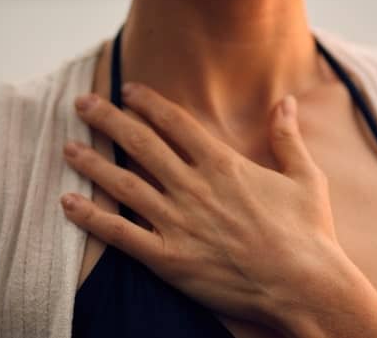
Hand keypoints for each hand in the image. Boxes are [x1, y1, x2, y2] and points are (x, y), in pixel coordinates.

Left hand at [61, 83, 344, 327]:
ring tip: (68, 147)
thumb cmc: (309, 232)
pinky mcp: (170, 259)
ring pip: (124, 184)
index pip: (175, 122)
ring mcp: (179, 223)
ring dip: (93, 163)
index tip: (127, 89)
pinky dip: (92, 218)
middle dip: (109, 120)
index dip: (148, 102)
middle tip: (82, 104)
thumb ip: (288, 136)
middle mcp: (194, 187)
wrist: (305, 287)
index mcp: (223, 164)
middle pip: (141, 143)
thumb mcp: (305, 176)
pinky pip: (122, 235)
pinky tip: (68, 203)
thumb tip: (286, 100)